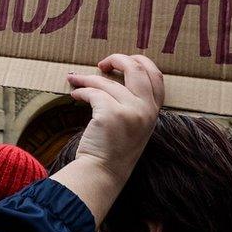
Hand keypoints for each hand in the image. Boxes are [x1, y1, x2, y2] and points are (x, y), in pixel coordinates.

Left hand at [66, 54, 163, 184]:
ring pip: (106, 81)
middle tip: (102, 63)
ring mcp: (131, 111)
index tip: (123, 61)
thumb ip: (134, 103)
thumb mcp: (135, 124)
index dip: (140, 62)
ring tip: (75, 80)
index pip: (157, 76)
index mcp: (154, 111)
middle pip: (137, 68)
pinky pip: (93, 93)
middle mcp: (146, 109)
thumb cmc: (114, 148)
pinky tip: (74, 95)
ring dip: (87, 78)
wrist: (102, 172)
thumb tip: (114, 73)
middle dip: (117, 59)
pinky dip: (81, 91)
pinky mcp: (111, 114)